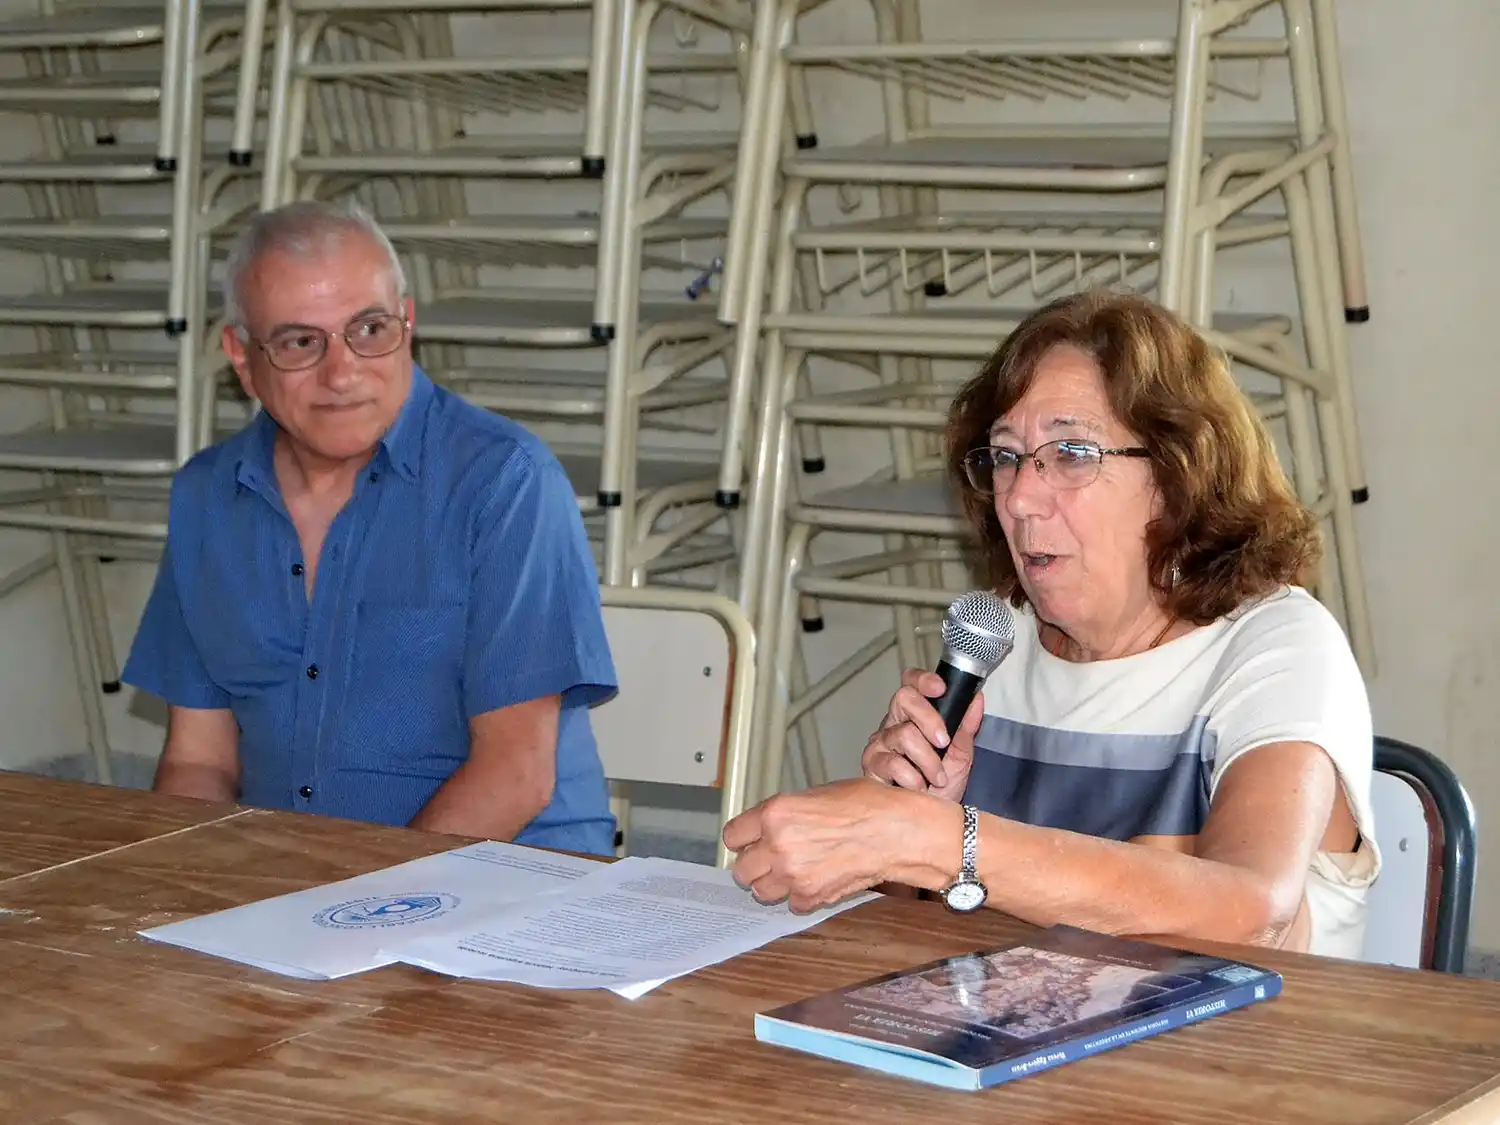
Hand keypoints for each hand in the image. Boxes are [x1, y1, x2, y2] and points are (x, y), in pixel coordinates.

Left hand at [722, 778, 949, 912]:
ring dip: (774, 884)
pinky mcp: (810, 896)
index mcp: (776, 813)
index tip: (748, 843)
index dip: (742, 840)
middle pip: (741, 869)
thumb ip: (785, 814)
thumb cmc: (867, 806)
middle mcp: (778, 844)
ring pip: (761, 891)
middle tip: (770, 860)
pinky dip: (801, 896)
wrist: (896, 832)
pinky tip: (816, 880)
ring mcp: (792, 874)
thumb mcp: (816, 796)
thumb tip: (770, 827)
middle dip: (755, 865)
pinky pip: (791, 903)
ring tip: (793, 872)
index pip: (732, 836)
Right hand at [860, 669, 982, 802]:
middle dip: (929, 718)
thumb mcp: (961, 755)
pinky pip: (892, 763)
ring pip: (903, 734)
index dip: (923, 680)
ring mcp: (880, 745)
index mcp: (914, 717)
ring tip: (937, 778)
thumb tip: (976, 699)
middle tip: (944, 742)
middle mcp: (893, 725)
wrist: (930, 823)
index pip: (911, 684)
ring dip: (928, 760)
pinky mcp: (871, 766)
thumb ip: (967, 726)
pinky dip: (913, 777)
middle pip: (903, 698)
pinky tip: (919, 788)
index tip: (941, 688)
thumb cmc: (942, 789)